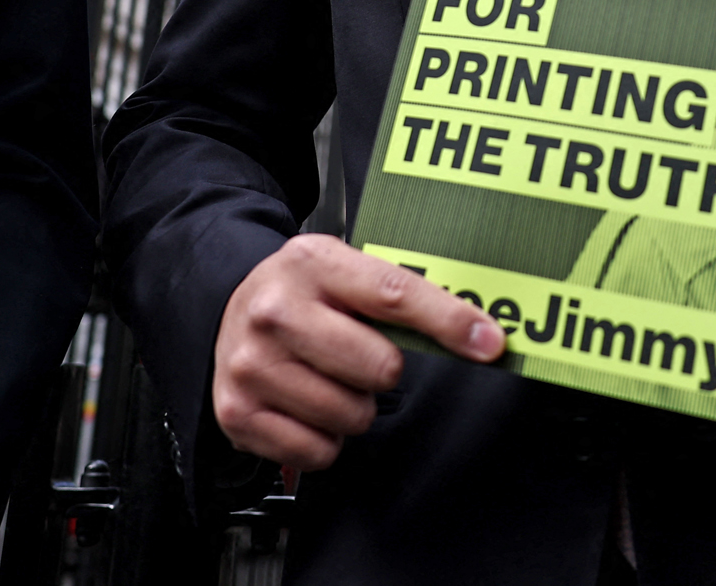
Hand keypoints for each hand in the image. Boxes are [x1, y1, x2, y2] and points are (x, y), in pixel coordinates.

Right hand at [212, 234, 502, 470]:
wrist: (226, 309)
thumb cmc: (301, 294)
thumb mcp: (345, 270)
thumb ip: (403, 295)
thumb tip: (479, 334)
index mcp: (312, 264)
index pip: (395, 295)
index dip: (449, 322)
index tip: (489, 343)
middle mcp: (275, 311)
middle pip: (379, 367)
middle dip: (384, 370)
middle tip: (361, 356)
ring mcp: (251, 365)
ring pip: (351, 415)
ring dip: (353, 406)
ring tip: (329, 377)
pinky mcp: (238, 414)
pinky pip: (318, 452)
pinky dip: (323, 438)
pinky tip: (306, 405)